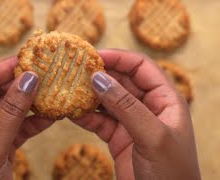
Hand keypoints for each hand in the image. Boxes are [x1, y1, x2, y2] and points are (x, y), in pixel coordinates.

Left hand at [0, 57, 53, 179]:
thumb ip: (11, 111)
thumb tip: (30, 77)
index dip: (7, 67)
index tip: (32, 58)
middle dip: (23, 84)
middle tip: (49, 73)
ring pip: (12, 109)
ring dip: (32, 103)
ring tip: (55, 92)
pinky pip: (18, 126)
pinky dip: (34, 122)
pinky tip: (52, 115)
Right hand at [73, 49, 200, 179]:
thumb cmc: (170, 173)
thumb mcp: (151, 136)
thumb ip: (126, 106)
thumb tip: (99, 78)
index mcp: (165, 99)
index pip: (141, 66)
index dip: (118, 57)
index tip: (92, 56)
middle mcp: (148, 106)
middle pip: (121, 80)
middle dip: (99, 75)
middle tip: (74, 70)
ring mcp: (132, 122)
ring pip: (107, 100)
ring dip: (89, 95)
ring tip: (68, 89)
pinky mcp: (118, 137)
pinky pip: (99, 120)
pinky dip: (86, 115)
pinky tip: (71, 112)